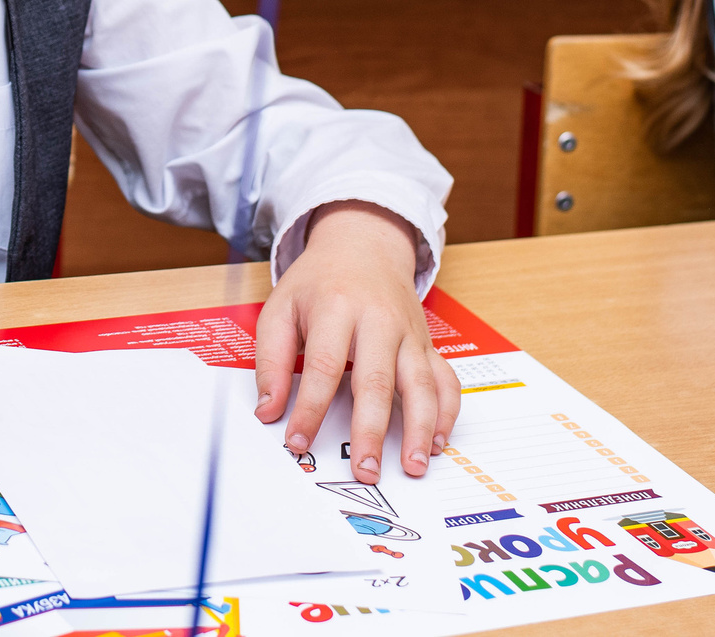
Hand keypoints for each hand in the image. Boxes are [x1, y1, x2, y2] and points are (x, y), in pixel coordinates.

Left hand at [253, 202, 458, 480]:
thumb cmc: (319, 282)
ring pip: (421, 383)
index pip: (324, 364)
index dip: (310, 407)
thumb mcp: (280, 307)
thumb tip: (268, 411)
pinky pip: (445, 380)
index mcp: (337, 307)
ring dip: (419, 428)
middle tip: (364, 470)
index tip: (298, 441)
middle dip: (371, 430)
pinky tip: (437, 441)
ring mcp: (409, 333)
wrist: (364, 244)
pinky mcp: (428, 344)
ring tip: (413, 466)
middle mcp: (379, 320)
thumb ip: (270, 359)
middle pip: (377, 379)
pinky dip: (447, 412)